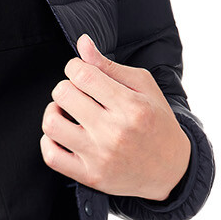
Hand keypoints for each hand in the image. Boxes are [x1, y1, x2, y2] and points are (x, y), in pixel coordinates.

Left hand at [40, 32, 190, 200]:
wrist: (171, 170)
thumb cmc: (157, 122)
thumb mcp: (143, 87)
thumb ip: (109, 66)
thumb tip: (82, 43)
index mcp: (130, 106)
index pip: (83, 74)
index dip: (74, 67)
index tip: (81, 73)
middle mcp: (114, 131)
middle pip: (63, 95)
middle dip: (65, 87)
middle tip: (76, 93)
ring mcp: (100, 156)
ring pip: (52, 124)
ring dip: (53, 112)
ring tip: (66, 112)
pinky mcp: (90, 176)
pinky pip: (51, 156)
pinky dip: (48, 141)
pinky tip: (62, 134)